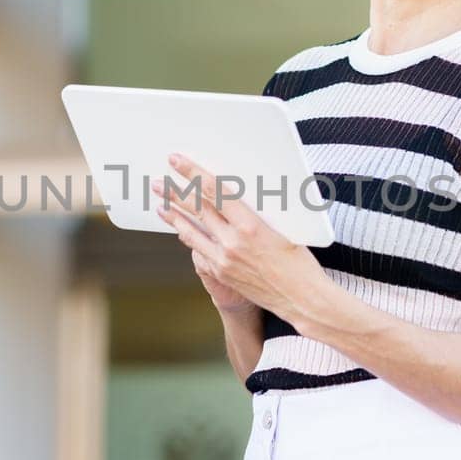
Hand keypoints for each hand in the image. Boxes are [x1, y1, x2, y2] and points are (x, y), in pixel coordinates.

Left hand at [154, 152, 328, 323]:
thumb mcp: (283, 227)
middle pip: (197, 209)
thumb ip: (257, 211)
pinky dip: (188, 237)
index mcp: (250, 225)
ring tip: (160, 203)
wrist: (301, 299)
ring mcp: (224, 260)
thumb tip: (239, 194)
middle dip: (175, 192)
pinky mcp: (221, 273)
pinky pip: (199, 250)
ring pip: (191, 232)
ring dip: (174, 215)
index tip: (178, 161)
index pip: (214, 191)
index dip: (192, 173)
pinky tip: (180, 229)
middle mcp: (233, 242)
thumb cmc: (299, 262)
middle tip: (159, 181)